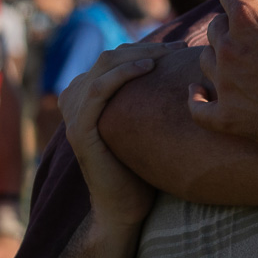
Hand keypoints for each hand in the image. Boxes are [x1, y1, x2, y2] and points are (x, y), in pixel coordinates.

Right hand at [58, 42, 168, 229]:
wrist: (126, 210)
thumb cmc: (143, 171)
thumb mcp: (145, 127)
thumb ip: (148, 101)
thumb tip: (183, 75)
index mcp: (86, 96)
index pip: (114, 58)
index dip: (145, 48)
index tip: (178, 48)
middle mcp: (75, 100)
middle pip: (110, 57)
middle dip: (146, 48)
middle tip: (178, 47)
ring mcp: (74, 115)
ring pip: (104, 66)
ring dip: (138, 54)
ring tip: (168, 54)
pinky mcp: (79, 130)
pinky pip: (98, 90)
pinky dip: (122, 74)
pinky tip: (148, 68)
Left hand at [188, 0, 257, 152]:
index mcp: (248, 17)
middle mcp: (229, 47)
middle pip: (216, 27)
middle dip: (233, 28)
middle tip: (257, 41)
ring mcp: (225, 84)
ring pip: (206, 61)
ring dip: (221, 60)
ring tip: (244, 68)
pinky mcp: (228, 117)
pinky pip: (197, 109)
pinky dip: (197, 99)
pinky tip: (198, 92)